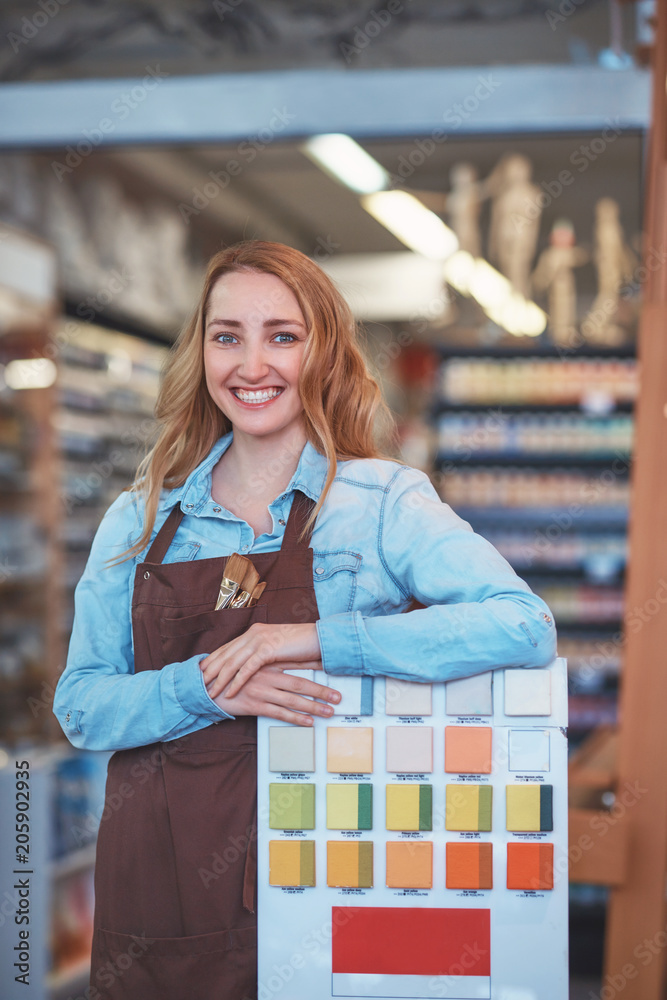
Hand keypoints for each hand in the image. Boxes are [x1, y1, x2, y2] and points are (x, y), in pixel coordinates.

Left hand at [200, 622, 321, 698]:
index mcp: (254, 632)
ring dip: (219, 679)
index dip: (213, 660)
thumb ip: (262, 652)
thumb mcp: (276, 647)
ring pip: (232, 662)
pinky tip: (229, 691)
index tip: (201, 672)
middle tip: (196, 684)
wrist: (319, 638)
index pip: (228, 647)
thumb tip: (250, 664)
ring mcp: (259, 640)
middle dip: (210, 671)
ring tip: (209, 692)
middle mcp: (253, 633)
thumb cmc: (300, 644)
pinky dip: (236, 681)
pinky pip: (247, 669)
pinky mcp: (268, 649)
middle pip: (225, 654)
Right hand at [207, 665, 340, 726]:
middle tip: (338, 696)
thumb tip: (287, 665)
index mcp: (267, 663)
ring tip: (330, 711)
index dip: (316, 665)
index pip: (296, 662)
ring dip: (313, 706)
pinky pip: (279, 713)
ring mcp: (262, 690)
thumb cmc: (231, 676)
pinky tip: (309, 722)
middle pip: (300, 683)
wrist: (207, 686)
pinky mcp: (255, 705)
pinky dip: (296, 718)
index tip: (334, 666)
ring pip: (293, 700)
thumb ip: (267, 663)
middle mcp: (267, 675)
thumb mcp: (250, 664)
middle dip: (321, 690)